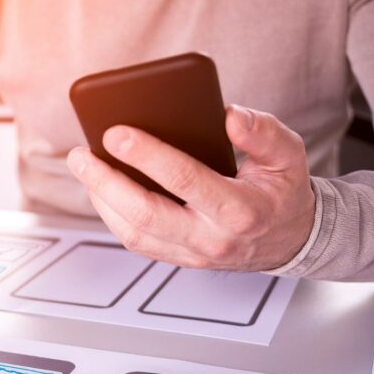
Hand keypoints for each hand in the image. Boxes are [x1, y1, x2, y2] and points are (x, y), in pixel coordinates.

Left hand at [66, 105, 314, 270]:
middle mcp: (212, 238)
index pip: (185, 180)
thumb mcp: (288, 154)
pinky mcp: (179, 258)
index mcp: (239, 209)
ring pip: (133, 233)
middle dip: (106, 182)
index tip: (116, 132)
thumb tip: (229, 114)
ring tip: (83, 166)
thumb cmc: (282, 191)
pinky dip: (111, 214)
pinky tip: (99, 187)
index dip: (147, 155)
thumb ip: (262, 132)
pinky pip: (136, 241)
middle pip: (146, 214)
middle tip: (81, 154)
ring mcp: (193, 254)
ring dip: (101, 199)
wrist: (292, 240)